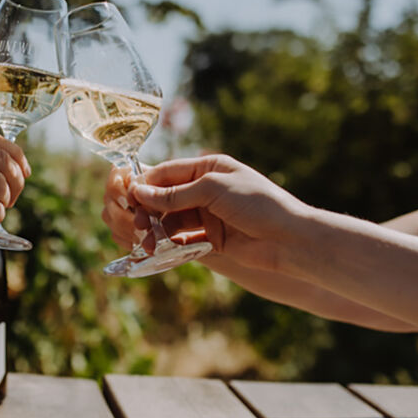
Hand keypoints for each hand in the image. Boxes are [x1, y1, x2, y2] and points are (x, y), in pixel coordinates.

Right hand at [127, 154, 313, 269]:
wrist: (289, 239)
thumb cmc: (257, 204)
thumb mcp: (213, 191)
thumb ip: (175, 194)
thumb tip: (139, 192)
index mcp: (208, 169)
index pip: (167, 172)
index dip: (146, 184)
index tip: (128, 196)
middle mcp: (206, 190)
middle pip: (165, 198)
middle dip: (149, 209)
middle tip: (138, 223)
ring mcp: (208, 215)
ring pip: (170, 220)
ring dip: (157, 230)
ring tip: (148, 241)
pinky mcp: (211, 239)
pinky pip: (182, 239)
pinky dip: (169, 244)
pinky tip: (161, 249)